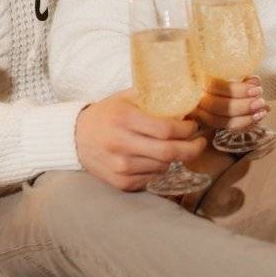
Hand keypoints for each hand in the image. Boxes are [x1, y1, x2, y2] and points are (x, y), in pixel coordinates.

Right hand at [74, 89, 205, 191]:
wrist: (75, 138)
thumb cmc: (106, 114)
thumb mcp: (126, 98)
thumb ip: (153, 96)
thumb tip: (187, 94)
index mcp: (125, 119)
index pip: (166, 129)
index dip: (187, 129)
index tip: (194, 125)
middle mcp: (122, 145)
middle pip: (169, 152)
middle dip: (193, 149)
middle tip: (200, 143)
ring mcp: (120, 166)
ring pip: (163, 167)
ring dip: (175, 158)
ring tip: (175, 148)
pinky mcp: (120, 183)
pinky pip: (152, 178)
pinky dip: (159, 169)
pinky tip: (156, 159)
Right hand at [194, 76, 268, 130]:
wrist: (211, 84)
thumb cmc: (222, 76)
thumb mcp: (232, 72)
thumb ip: (242, 76)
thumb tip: (254, 81)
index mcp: (198, 79)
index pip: (214, 86)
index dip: (237, 89)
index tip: (256, 88)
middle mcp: (194, 97)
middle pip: (216, 106)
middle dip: (242, 106)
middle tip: (261, 102)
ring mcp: (197, 112)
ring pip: (218, 121)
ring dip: (244, 118)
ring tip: (262, 112)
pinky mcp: (206, 123)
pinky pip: (224, 128)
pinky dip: (242, 125)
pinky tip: (256, 119)